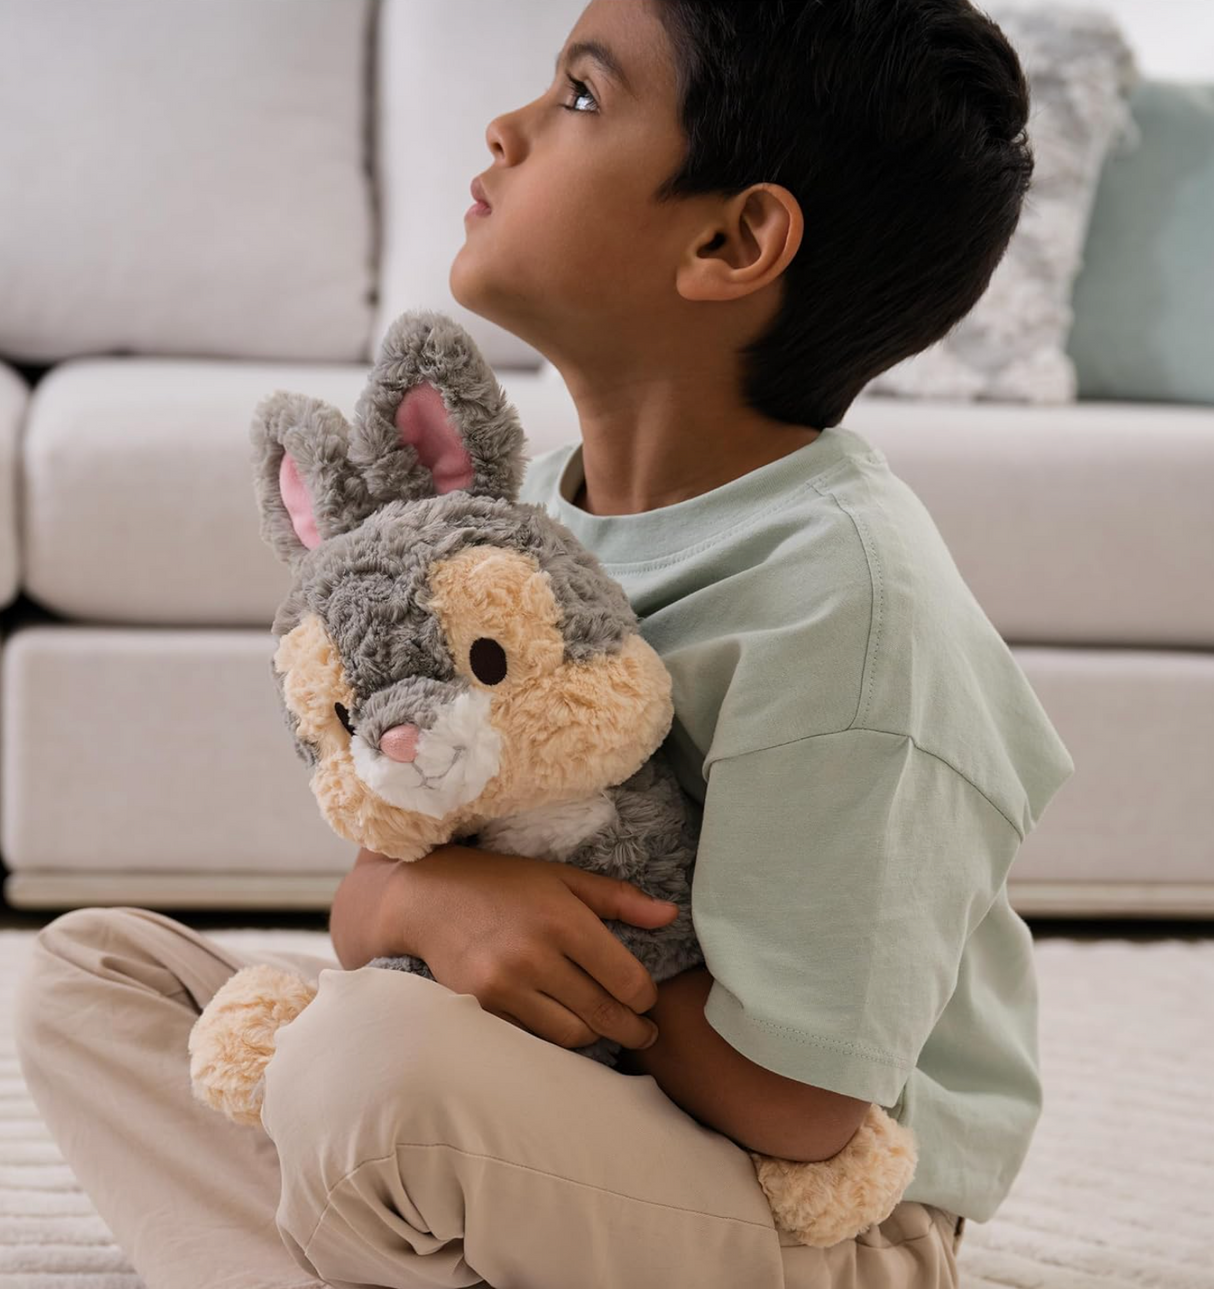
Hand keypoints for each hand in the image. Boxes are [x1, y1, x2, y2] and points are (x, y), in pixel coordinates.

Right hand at [382, 843, 679, 1051]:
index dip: (646, 997)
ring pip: (573, 1034)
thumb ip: (618, 899)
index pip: (627, 980)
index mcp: (564, 920)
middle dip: (633, 1028)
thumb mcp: (562, 877)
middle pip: (605, 1014)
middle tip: (644, 1032)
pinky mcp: (483, 1007)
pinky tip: (566, 1024)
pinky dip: (556, 1035)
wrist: (427, 898)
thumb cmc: (503, 882)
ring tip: (605, 1027)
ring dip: (595, 1035)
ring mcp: (506, 986)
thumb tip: (670, 916)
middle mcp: (536, 956)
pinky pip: (536, 1037)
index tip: (647, 998)